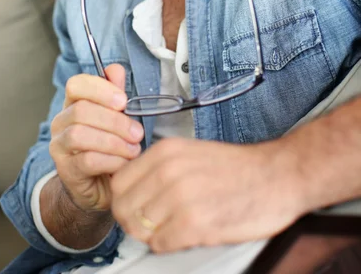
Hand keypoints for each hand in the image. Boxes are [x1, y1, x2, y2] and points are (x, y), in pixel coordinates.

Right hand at [49, 65, 143, 211]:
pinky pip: (87, 160)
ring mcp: (60, 146)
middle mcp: (61, 122)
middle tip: (138, 133)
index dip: (100, 89)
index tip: (123, 101)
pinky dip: (111, 160)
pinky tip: (124, 163)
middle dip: (115, 121)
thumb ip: (115, 93)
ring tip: (133, 150)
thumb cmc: (110, 146)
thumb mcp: (117, 117)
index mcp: (74, 103)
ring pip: (80, 135)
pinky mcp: (66, 171)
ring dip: (113, 142)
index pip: (76, 84)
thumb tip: (116, 69)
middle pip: (81, 110)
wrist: (101, 186)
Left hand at [111, 137, 303, 252]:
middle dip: (136, 222)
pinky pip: (161, 245)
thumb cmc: (237, 168)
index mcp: (165, 151)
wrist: (277, 175)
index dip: (126, 201)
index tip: (137, 207)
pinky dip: (171, 245)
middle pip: (124, 209)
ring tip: (177, 227)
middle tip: (155, 224)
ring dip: (156, 234)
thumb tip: (132, 191)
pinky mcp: (195, 223)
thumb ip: (159, 169)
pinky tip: (189, 234)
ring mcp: (180, 197)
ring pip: (140, 230)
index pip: (118, 184)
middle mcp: (168, 171)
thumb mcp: (190, 154)